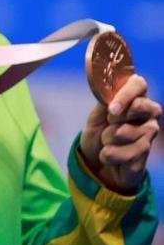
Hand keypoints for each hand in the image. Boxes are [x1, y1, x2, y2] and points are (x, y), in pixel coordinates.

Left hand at [79, 74, 160, 193]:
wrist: (95, 160)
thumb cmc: (98, 132)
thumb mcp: (96, 116)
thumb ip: (105, 103)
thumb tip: (109, 92)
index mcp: (135, 98)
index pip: (139, 84)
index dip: (126, 94)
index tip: (111, 109)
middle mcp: (148, 114)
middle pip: (140, 107)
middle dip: (116, 118)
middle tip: (108, 123)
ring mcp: (149, 134)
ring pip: (128, 132)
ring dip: (108, 139)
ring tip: (106, 142)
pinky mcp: (145, 154)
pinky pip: (127, 154)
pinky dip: (110, 155)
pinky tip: (109, 155)